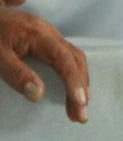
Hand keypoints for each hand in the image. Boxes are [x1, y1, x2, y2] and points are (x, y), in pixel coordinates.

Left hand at [0, 4, 89, 123]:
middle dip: (81, 86)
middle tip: (81, 114)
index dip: (74, 82)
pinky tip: (74, 83)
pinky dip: (73, 71)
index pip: (64, 60)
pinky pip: (67, 54)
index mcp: (40, 35)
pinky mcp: (45, 37)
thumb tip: (39, 95)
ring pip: (72, 56)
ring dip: (79, 80)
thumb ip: (17, 74)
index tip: (81, 103)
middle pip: (74, 58)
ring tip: (78, 104)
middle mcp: (50, 32)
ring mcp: (49, 33)